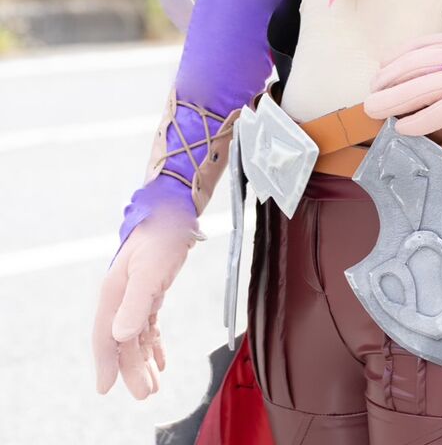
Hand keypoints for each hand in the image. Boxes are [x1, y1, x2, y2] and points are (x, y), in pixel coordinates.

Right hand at [93, 208, 203, 399]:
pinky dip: (153, 344)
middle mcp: (120, 296)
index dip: (105, 363)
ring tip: (154, 386)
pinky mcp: (150, 291)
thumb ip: (136, 303)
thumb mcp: (149, 270)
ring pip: (135, 337)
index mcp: (113, 292)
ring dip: (143, 361)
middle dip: (131, 369)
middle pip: (121, 341)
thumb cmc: (161, 236)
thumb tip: (121, 336)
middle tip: (146, 395)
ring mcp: (134, 294)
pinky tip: (160, 360)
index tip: (106, 389)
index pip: (104, 335)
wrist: (173, 211)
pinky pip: (148, 325)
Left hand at [364, 29, 441, 135]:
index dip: (398, 56)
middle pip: (413, 64)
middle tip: (370, 93)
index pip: (422, 44)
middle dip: (387, 79)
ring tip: (375, 110)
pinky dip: (417, 121)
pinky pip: (438, 112)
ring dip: (392, 100)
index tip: (383, 65)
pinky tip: (403, 128)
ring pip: (419, 86)